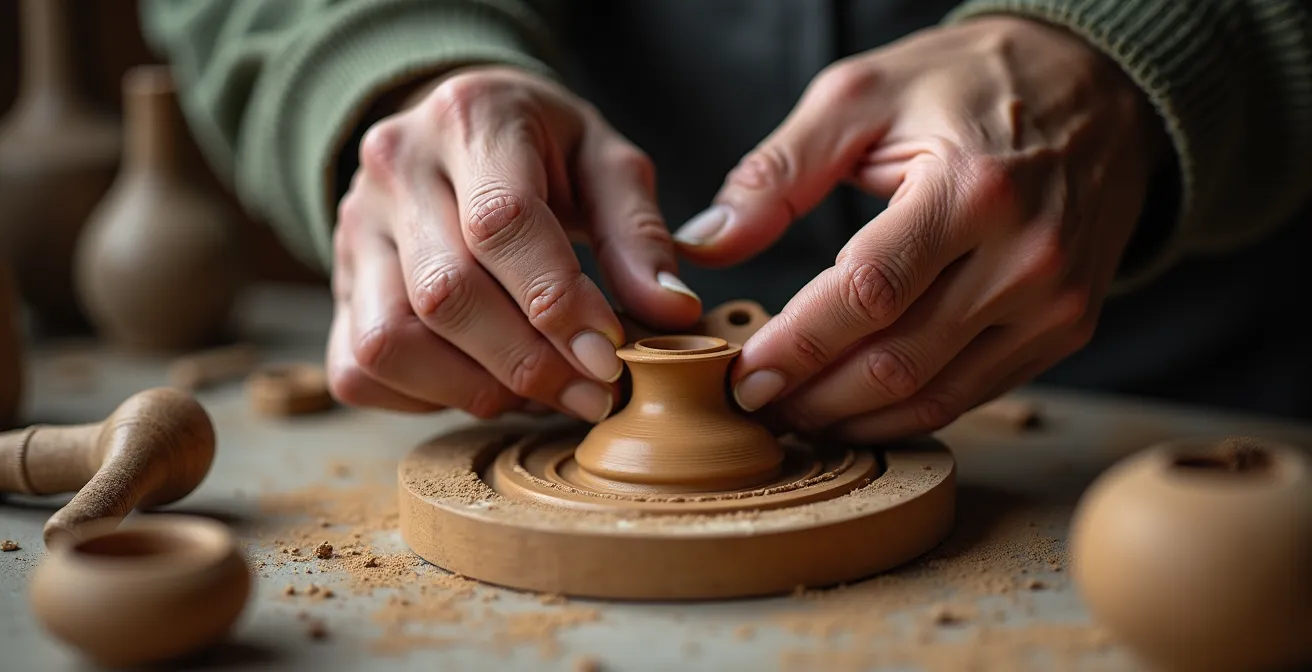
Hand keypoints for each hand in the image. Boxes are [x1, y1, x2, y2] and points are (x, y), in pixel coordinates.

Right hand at [327, 67, 700, 420]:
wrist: (456, 134)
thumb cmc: (543, 151)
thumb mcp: (605, 163)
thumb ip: (638, 233)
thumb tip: (670, 312)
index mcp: (469, 118)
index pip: (501, 224)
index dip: (557, 302)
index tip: (610, 353)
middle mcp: (393, 169)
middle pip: (446, 294)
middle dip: (530, 362)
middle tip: (594, 391)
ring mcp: (352, 231)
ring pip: (391, 340)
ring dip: (476, 389)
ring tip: (543, 392)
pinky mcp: (337, 288)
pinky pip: (361, 368)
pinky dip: (426, 397)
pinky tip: (482, 382)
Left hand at [674, 17, 1164, 440]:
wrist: (1098, 90)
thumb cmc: (968, 84)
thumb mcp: (863, 96)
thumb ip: (778, 172)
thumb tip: (705, 244)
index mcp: (971, 189)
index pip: (868, 293)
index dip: (798, 345)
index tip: (742, 375)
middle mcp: (1026, 256)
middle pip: (899, 359)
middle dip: (814, 396)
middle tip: (754, 404)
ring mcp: (1054, 302)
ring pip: (936, 395)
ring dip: (854, 419)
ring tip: (794, 415)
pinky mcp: (1067, 328)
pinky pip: (974, 394)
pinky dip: (907, 413)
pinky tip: (856, 410)